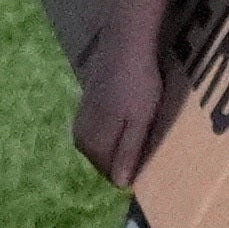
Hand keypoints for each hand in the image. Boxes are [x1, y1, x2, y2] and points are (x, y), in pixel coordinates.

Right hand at [73, 47, 164, 188]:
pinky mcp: (87, 101)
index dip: (129, 171)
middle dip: (121, 158)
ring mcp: (82, 115)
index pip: (109, 173)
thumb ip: (128, 152)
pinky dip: (112, 127)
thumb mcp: (140, 121)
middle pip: (102, 158)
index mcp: (92, 142)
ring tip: (137, 134)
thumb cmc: (138, 84)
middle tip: (144, 147)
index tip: (147, 163)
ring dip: (116, 143)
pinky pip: (98, 126)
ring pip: (99, 142)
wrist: (125, 43)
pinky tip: (126, 118)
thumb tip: (120, 185)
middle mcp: (81, 133)